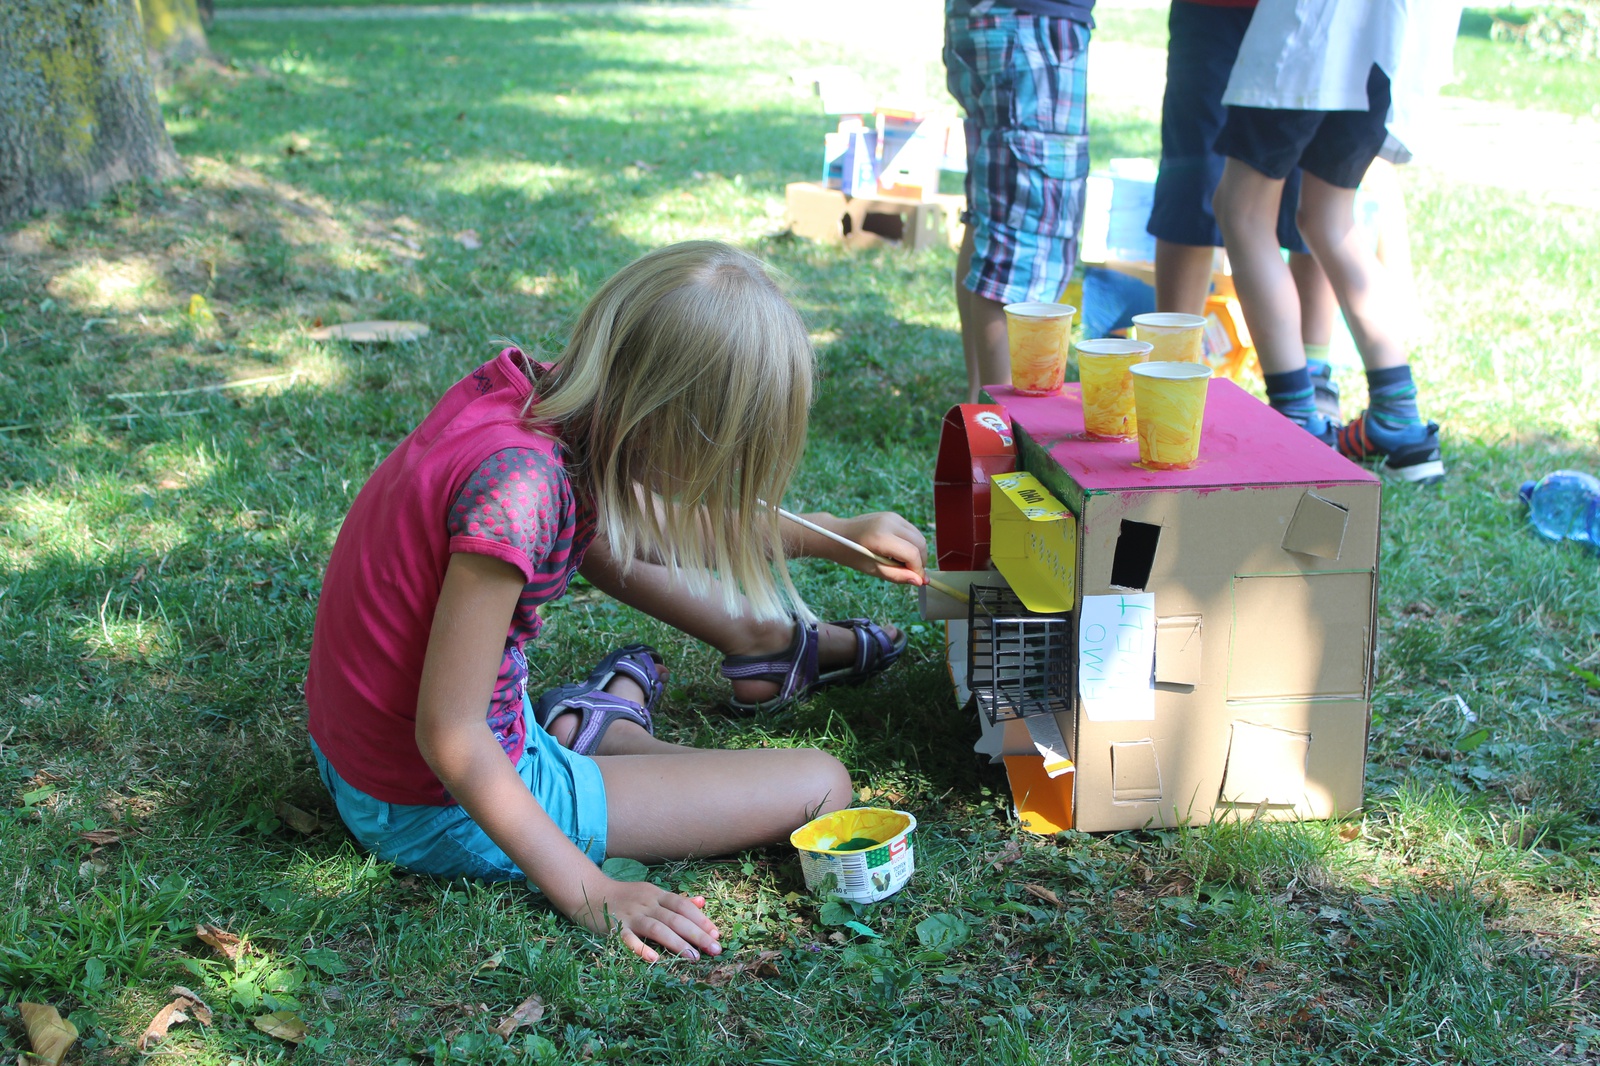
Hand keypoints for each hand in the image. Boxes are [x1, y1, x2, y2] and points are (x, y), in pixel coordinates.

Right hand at [568, 877, 722, 962]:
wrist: (589, 892)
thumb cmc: (624, 896)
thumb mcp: (651, 893)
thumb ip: (675, 900)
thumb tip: (702, 902)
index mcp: (656, 895)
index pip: (683, 905)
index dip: (701, 919)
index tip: (717, 934)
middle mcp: (646, 903)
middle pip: (676, 918)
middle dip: (697, 934)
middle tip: (715, 949)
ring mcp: (631, 915)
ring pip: (658, 928)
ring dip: (677, 943)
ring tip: (694, 957)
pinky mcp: (614, 927)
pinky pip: (629, 938)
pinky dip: (642, 948)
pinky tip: (655, 959)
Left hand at [829, 511, 927, 585]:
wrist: (837, 534)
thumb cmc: (851, 554)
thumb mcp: (872, 569)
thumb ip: (897, 575)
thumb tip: (919, 581)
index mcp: (881, 537)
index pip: (912, 553)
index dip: (918, 569)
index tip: (917, 580)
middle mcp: (890, 522)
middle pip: (920, 543)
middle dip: (920, 561)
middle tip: (911, 573)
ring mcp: (893, 516)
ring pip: (919, 537)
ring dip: (917, 552)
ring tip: (903, 563)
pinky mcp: (894, 515)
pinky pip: (912, 531)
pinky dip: (912, 544)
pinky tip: (899, 552)